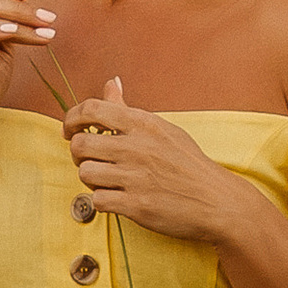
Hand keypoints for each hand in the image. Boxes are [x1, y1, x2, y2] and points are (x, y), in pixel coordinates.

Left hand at [62, 82, 234, 243]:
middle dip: (78, 154)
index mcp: (143, 124)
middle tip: (90, 159)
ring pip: (85, 173)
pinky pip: (97, 200)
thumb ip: (129, 109)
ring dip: (91, 179)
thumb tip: (111, 82)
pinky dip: (102, 201)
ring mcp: (135, 177)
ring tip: (107, 180)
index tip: (71, 130)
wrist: (216, 200)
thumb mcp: (163, 129)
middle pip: (80, 144)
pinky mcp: (135, 205)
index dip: (72, 118)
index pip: (92, 108)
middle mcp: (137, 147)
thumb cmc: (188, 163)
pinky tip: (117, 198)